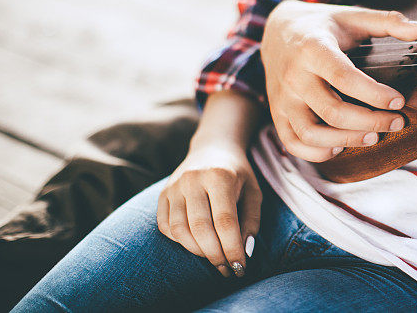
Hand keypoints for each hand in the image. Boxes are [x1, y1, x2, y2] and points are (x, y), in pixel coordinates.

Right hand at [157, 139, 260, 277]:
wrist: (213, 147)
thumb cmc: (237, 174)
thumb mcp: (253, 191)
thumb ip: (252, 221)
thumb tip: (244, 252)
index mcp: (220, 176)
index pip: (225, 221)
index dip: (232, 249)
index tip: (240, 267)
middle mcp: (193, 179)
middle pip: (201, 229)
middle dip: (215, 255)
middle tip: (227, 269)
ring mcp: (174, 186)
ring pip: (180, 231)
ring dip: (198, 252)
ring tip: (214, 259)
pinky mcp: (162, 194)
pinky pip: (166, 227)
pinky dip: (180, 242)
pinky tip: (197, 244)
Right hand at [261, 0, 416, 160]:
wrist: (276, 30)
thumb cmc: (322, 25)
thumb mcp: (353, 15)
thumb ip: (389, 21)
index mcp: (313, 48)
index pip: (344, 77)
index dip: (374, 94)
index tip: (399, 101)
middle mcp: (294, 75)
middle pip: (332, 111)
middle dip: (370, 122)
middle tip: (397, 122)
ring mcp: (282, 98)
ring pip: (312, 133)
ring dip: (347, 140)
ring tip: (374, 136)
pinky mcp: (277, 114)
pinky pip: (294, 144)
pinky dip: (318, 152)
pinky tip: (341, 145)